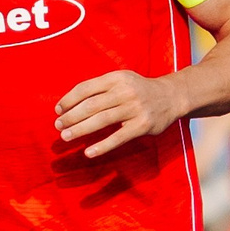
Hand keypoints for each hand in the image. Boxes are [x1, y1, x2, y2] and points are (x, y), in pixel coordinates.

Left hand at [55, 70, 186, 158]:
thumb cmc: (139, 90)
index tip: (58, 110)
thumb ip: (100, 88)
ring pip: (101, 120)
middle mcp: (125, 91)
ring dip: (80, 129)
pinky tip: (88, 153)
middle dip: (71, 116)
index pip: (86, 88)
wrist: (172, 96)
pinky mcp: (142, 125)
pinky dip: (102, 146)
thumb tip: (70, 104)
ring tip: (65, 136)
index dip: (69, 99)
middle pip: (91, 105)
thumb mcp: (121, 80)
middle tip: (57, 125)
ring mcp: (135, 108)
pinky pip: (119, 137)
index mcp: (116, 78)